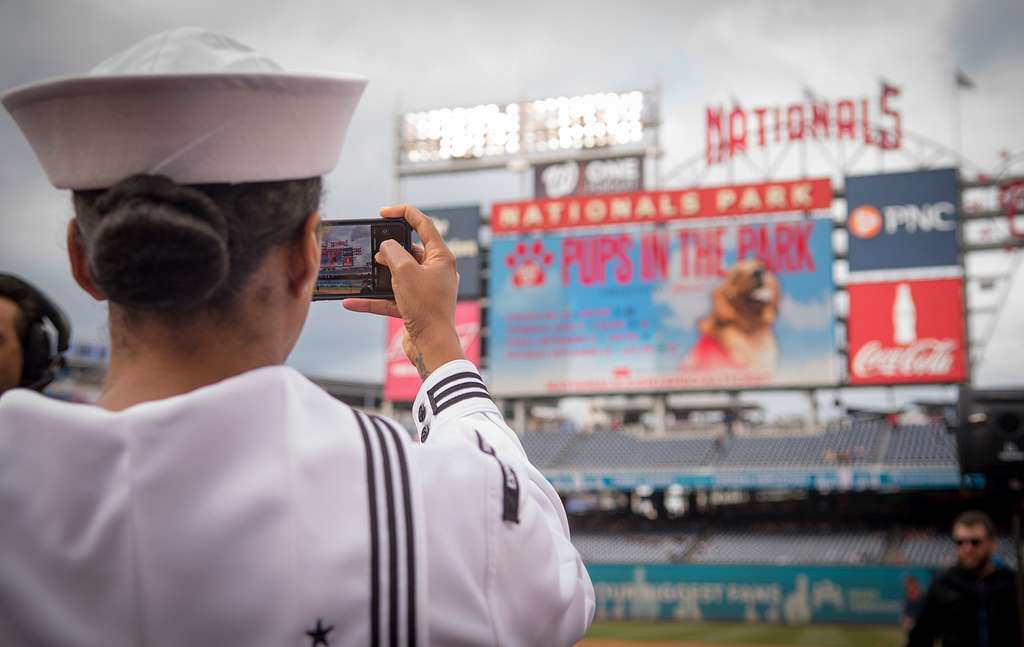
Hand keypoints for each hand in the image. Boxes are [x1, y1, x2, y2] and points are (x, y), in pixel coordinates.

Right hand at [343, 204, 463, 378]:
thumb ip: (392, 252)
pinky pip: (391, 298)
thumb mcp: (405, 271)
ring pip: (398, 276)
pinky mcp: (414, 307)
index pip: (424, 225)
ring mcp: (425, 290)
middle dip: (388, 249)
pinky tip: (352, 301)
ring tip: (361, 272)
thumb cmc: (425, 306)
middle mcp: (436, 272)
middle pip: (409, 251)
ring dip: (378, 275)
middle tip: (372, 247)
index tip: (384, 212)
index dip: (404, 213)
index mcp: (441, 257)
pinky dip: (373, 299)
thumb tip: (385, 249)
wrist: (431, 345)